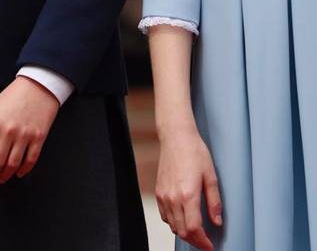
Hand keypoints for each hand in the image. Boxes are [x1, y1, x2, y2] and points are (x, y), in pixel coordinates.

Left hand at [0, 77, 59, 183]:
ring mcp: (25, 136)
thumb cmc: (14, 95)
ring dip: (5, 175)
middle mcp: (9, 131)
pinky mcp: (38, 138)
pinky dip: (23, 170)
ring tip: (0, 177)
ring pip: (12, 165)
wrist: (38, 85)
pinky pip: (30, 161)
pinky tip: (17, 173)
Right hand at [155, 127, 221, 250]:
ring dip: (184, 233)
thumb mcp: (211, 175)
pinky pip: (164, 216)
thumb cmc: (194, 151)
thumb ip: (214, 201)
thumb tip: (217, 221)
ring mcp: (164, 195)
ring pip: (172, 226)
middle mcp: (173, 197)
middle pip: (182, 232)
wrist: (176, 136)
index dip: (203, 242)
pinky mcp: (158, 191)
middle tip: (205, 242)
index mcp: (188, 194)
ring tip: (196, 232)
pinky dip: (174, 223)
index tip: (210, 246)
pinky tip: (182, 218)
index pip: (194, 229)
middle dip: (195, 241)